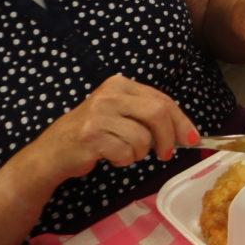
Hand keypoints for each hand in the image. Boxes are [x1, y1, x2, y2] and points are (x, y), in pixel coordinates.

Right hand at [28, 75, 198, 183]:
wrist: (51, 153)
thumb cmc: (91, 134)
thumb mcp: (118, 114)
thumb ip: (147, 116)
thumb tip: (186, 132)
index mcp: (120, 85)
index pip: (162, 100)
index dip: (181, 121)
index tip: (192, 138)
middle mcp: (109, 95)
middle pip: (158, 114)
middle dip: (169, 138)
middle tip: (166, 154)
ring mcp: (99, 115)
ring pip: (142, 138)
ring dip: (139, 153)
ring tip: (123, 152)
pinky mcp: (91, 137)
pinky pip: (125, 153)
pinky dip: (124, 160)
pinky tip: (109, 157)